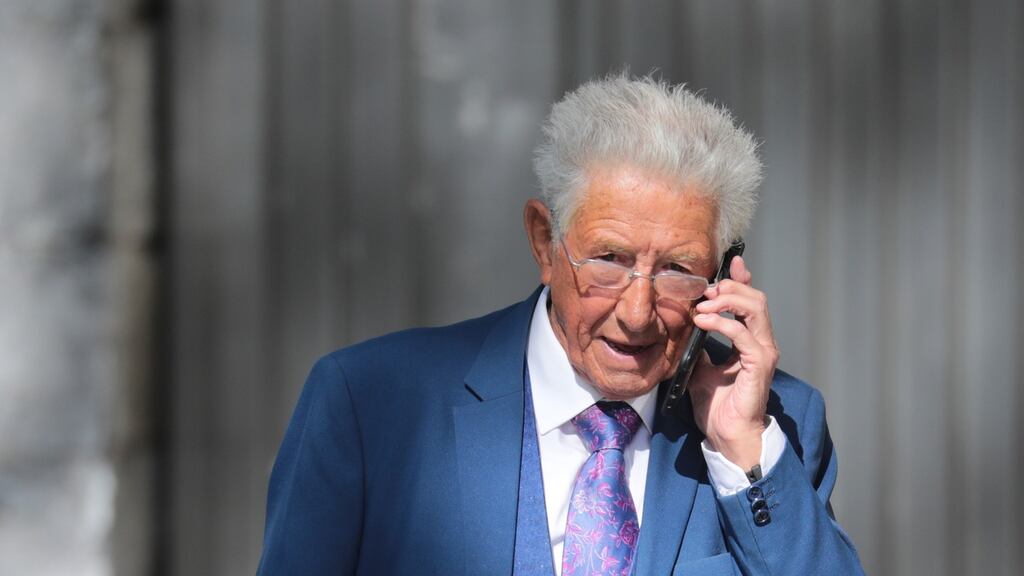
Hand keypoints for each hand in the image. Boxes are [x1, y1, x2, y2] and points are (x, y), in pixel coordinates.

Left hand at [688, 255, 778, 469]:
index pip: (750, 300)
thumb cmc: (716, 405)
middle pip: (755, 297)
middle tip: (704, 291)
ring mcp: (763, 352)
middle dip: (729, 287)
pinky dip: (722, 322)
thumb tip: (683, 325)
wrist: (725, 435)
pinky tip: (702, 321)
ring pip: (755, 308)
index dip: (740, 278)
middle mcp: (762, 342)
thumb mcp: (699, 365)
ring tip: (702, 305)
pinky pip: (743, 333)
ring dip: (726, 300)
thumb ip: (697, 344)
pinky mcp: (759, 364)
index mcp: (750, 339)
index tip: (728, 263)